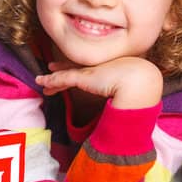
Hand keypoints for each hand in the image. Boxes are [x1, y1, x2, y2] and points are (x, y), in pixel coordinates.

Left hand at [37, 56, 162, 109]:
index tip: (67, 68)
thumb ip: (125, 97)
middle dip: (62, 70)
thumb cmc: (141, 87)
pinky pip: (63, 79)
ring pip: (65, 75)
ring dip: (52, 79)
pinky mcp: (84, 77)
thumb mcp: (130, 90)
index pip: (88, 70)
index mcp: (109, 70)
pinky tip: (43, 83)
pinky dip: (51, 81)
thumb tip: (128, 113)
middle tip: (51, 68)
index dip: (78, 69)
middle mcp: (98, 69)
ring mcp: (90, 72)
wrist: (140, 80)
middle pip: (75, 69)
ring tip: (41, 81)